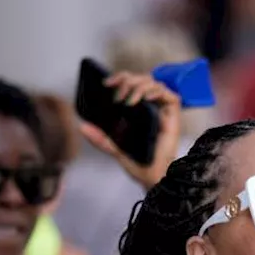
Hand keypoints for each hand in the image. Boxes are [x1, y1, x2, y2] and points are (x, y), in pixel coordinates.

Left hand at [79, 71, 181, 189]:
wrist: (152, 177)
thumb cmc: (138, 163)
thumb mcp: (114, 147)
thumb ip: (100, 138)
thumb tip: (82, 126)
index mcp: (138, 109)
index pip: (131, 83)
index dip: (120, 77)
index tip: (107, 83)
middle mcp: (152, 107)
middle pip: (142, 78)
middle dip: (127, 79)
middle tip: (117, 94)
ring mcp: (163, 110)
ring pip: (153, 83)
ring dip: (139, 86)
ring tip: (129, 101)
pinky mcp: (173, 116)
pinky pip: (169, 94)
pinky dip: (156, 91)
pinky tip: (145, 99)